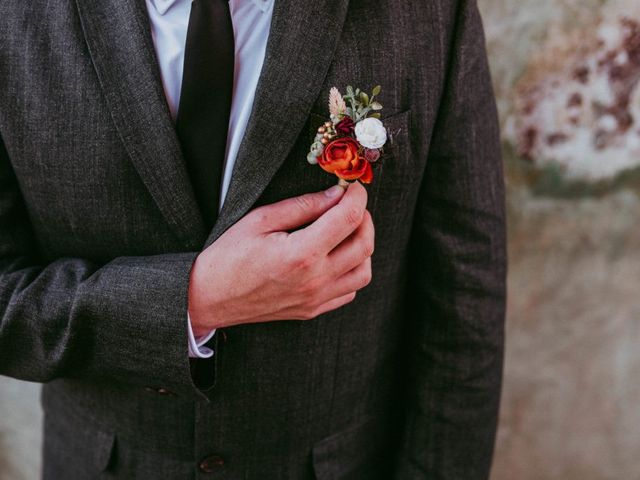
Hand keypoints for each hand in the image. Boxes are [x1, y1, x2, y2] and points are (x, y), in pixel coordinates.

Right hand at [188, 182, 373, 334]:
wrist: (209, 298)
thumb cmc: (228, 257)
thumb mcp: (260, 220)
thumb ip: (302, 206)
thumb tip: (335, 194)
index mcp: (301, 254)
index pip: (348, 219)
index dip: (357, 197)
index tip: (353, 187)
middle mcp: (315, 279)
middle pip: (364, 245)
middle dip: (364, 218)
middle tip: (350, 206)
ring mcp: (315, 299)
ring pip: (364, 272)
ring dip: (362, 247)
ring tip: (345, 232)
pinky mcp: (312, 310)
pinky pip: (349, 291)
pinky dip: (352, 271)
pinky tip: (335, 258)